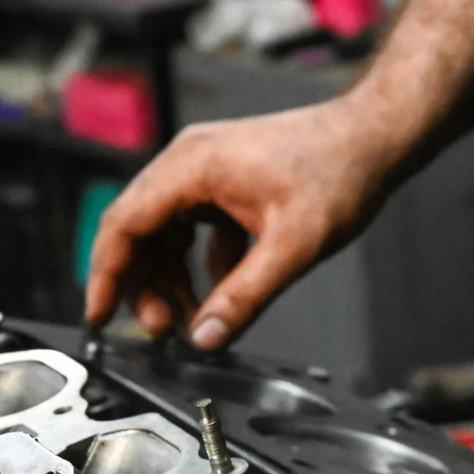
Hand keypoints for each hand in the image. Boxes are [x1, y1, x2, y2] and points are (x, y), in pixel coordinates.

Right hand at [85, 98, 402, 346]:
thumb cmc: (340, 172)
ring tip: (189, 319)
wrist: (375, 137)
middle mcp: (190, 162)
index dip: (106, 274)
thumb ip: (245, 296)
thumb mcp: (293, 246)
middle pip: (139, 231)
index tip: (99, 314)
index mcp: (192, 167)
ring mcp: (208, 171)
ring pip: (166, 233)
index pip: (124, 223)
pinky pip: (194, 229)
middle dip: (143, 285)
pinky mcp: (228, 183)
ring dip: (171, 279)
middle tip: (161, 329)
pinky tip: (225, 289)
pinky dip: (201, 264)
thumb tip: (208, 336)